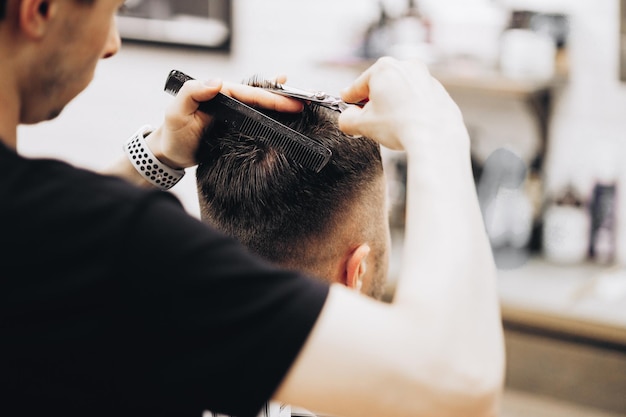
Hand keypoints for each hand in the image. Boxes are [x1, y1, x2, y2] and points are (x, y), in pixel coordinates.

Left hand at [148, 77, 303, 168]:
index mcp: (220, 93)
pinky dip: (272, 118)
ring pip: (261, 106)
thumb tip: (217, 81)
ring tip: (302, 103)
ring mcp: (233, 114)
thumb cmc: (173, 133)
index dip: (273, 97)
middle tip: (304, 101)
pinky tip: (286, 118)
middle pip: (260, 96)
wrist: (170, 154)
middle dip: (283, 98)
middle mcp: (229, 100)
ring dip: (281, 104)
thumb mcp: (178, 112)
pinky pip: (257, 120)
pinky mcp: (235, 127)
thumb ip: (192, 93)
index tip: (292, 102)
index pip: (250, 93)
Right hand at [338, 57, 467, 153]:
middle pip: (381, 86)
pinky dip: (412, 110)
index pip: (358, 85)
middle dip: (374, 102)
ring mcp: (426, 79)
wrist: (434, 138)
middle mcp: (407, 67)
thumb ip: (347, 119)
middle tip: (371, 121)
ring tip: (392, 126)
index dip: (350, 97)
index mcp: (384, 68)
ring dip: (394, 105)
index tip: (347, 103)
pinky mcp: (440, 93)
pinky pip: (418, 101)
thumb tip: (348, 118)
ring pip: (401, 92)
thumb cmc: (399, 126)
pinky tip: (409, 126)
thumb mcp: (362, 125)